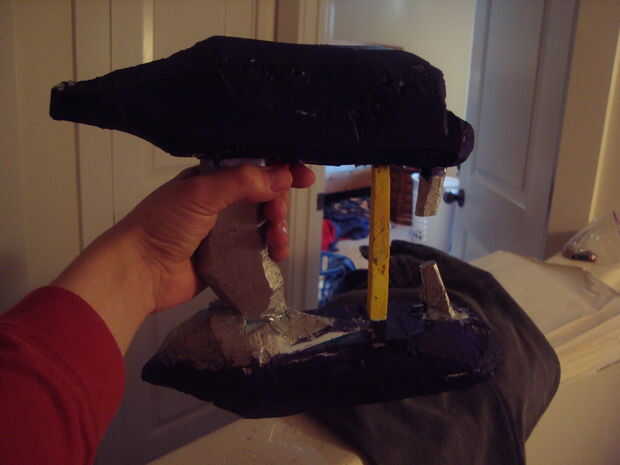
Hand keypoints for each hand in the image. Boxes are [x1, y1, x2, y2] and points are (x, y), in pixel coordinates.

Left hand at [121, 163, 314, 310]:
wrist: (140, 271)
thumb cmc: (165, 224)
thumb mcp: (201, 193)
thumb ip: (242, 181)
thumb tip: (284, 174)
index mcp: (211, 179)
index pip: (252, 168)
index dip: (279, 170)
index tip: (304, 177)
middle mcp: (219, 202)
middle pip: (263, 197)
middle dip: (278, 205)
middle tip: (277, 218)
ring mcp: (223, 230)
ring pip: (263, 223)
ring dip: (278, 230)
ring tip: (278, 244)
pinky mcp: (227, 257)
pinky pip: (256, 249)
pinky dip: (270, 250)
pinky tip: (276, 256)